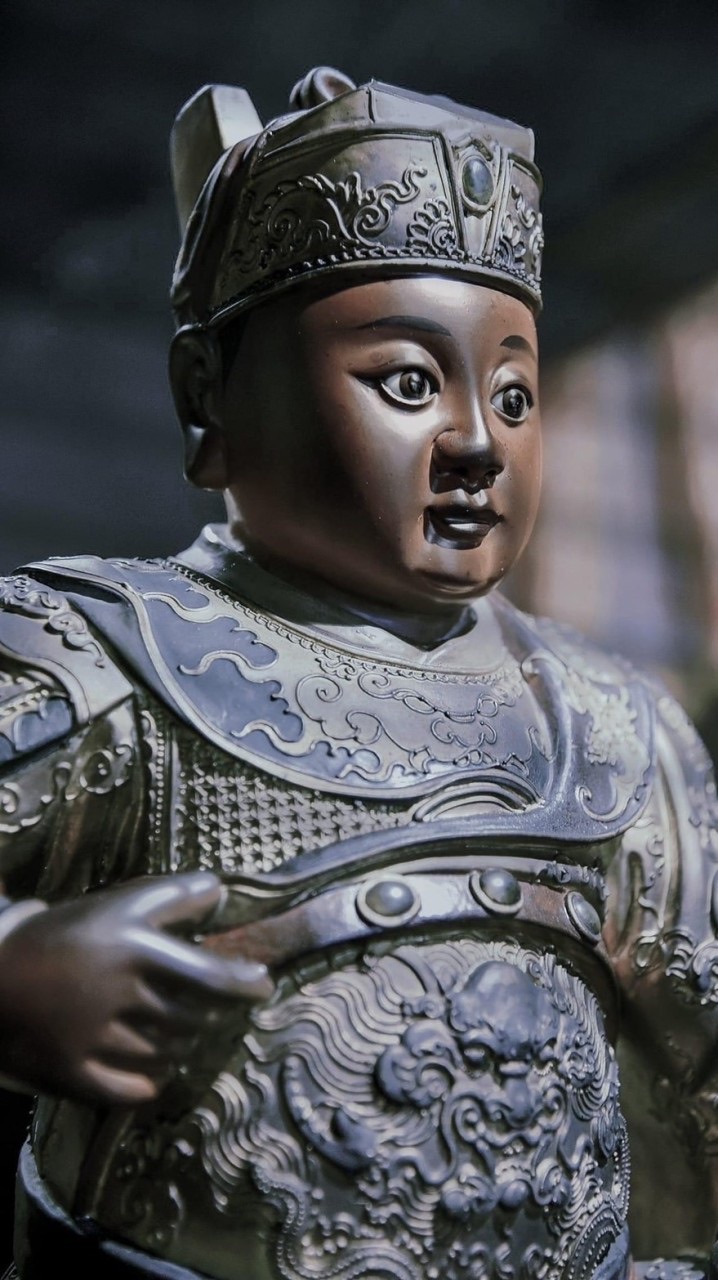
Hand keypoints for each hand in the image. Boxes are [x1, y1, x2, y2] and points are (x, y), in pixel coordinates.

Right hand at [0, 871, 272, 1105]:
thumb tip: (221, 893)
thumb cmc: (67, 931)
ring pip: (164, 1055)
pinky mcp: (72, 1072)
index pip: (210, 977)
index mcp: (135, 951)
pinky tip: (157, 1070)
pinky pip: (130, 1091)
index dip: (245, 985)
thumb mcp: (120, 903)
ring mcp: (94, 1039)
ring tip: (181, 1035)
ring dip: (181, 1048)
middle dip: (209, 1017)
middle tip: (212, 1011)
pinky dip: (151, 1082)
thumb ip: (173, 897)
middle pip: (191, 1021)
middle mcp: (119, 996)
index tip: (263, 986)